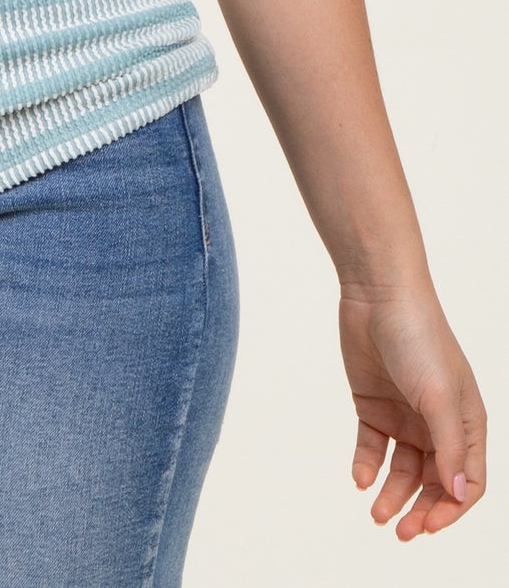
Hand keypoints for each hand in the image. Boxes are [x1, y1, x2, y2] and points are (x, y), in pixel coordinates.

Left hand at [338, 280, 486, 538]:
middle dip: (420, 510)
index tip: (427, 527)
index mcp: (466, 423)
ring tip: (375, 513)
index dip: (450, 509)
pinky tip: (359, 478)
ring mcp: (405, 414)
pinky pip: (372, 446)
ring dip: (392, 494)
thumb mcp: (439, 396)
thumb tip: (456, 494)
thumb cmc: (420, 338)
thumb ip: (448, 447)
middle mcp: (438, 423)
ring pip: (402, 470)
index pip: (465, 482)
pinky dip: (366, 465)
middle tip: (399, 531)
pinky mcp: (373, 403)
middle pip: (433, 481)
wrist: (379, 294)